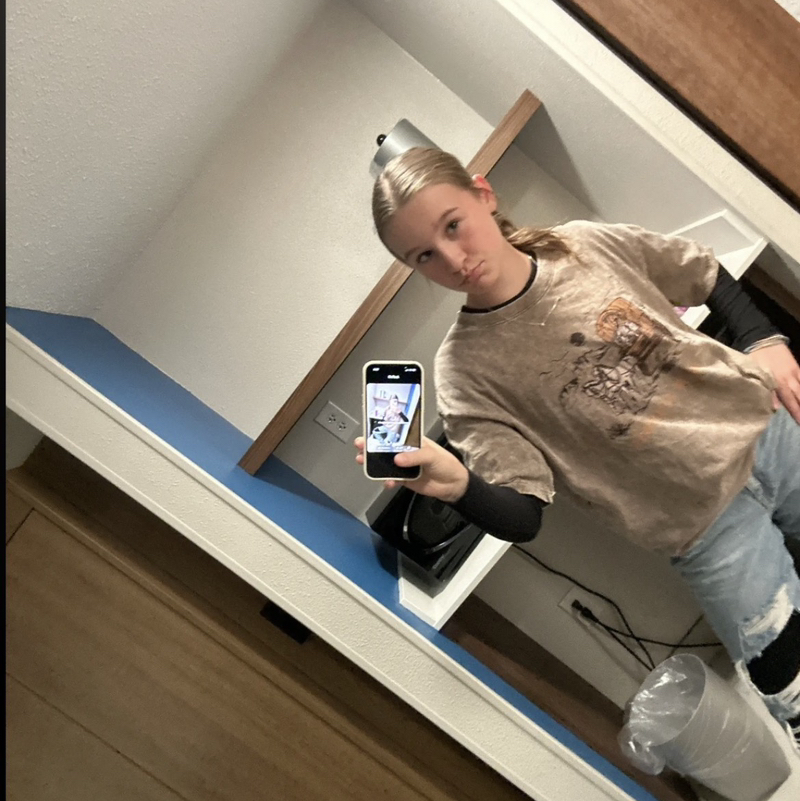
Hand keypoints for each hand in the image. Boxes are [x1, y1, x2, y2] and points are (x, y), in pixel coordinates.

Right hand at [354, 435, 468, 502]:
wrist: (453, 485)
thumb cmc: (446, 464)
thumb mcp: (432, 455)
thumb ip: (415, 456)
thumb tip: (398, 459)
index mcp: (412, 440)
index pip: (394, 433)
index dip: (381, 431)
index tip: (369, 431)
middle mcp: (405, 451)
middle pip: (385, 447)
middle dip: (371, 446)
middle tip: (360, 446)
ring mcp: (403, 465)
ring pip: (384, 463)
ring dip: (374, 464)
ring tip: (363, 463)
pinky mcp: (403, 479)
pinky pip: (391, 479)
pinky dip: (387, 481)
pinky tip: (387, 482)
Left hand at [748, 342, 799, 422]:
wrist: (762, 339)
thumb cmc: (755, 358)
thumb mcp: (756, 374)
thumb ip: (766, 390)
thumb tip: (774, 408)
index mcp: (778, 382)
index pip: (790, 402)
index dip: (796, 413)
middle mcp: (790, 379)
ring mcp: (795, 373)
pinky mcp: (798, 368)